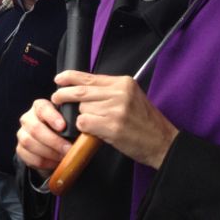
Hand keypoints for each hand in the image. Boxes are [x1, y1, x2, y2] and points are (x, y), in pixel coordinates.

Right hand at [16, 98, 71, 176]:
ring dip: (49, 152)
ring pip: (30, 143)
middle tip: (68, 149)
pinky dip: (44, 162)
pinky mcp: (20, 149)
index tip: (63, 126)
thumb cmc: (63, 131)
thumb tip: (83, 126)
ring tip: (64, 157)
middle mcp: (28, 118)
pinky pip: (29, 157)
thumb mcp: (67, 123)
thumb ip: (71, 122)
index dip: (52, 117)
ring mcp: (22, 134)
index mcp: (39, 107)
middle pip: (35, 128)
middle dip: (54, 141)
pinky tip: (55, 162)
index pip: (42, 108)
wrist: (51, 146)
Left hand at [50, 70, 177, 168]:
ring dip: (82, 117)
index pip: (89, 76)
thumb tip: (80, 87)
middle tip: (56, 98)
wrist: (163, 142)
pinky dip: (84, 128)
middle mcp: (119, 93)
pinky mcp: (112, 126)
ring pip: (82, 109)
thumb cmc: (145, 122)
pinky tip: (94, 131)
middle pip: (81, 91)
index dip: (70, 77)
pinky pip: (84, 122)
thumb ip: (109, 90)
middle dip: (64, 95)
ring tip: (95, 123)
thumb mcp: (130, 97)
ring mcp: (116, 110)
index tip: (59, 79)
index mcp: (123, 83)